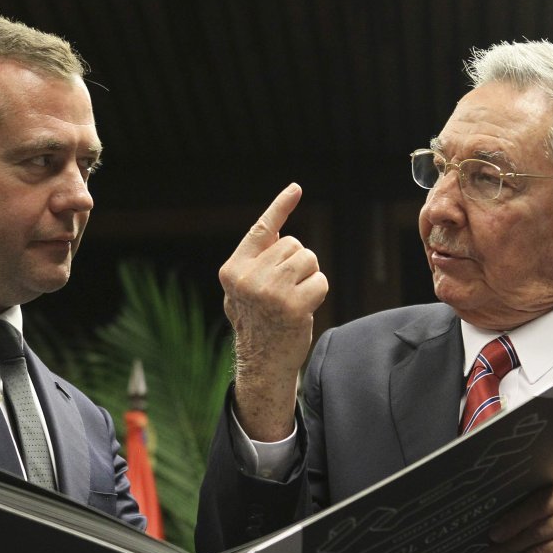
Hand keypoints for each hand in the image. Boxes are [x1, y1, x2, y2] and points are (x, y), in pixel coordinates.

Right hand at [220, 183, 327, 440]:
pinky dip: (318, 294)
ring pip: (308, 259)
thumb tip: (277, 227)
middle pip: (293, 245)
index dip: (280, 207)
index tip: (296, 188)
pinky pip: (320, 281)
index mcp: (232, 271)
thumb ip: (257, 260)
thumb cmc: (258, 323)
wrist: (262, 364)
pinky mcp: (292, 306)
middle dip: (297, 264)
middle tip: (285, 292)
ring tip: (294, 300)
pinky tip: (304, 311)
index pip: (260, 230)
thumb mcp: (245, 289)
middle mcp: (247, 278)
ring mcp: (269, 292)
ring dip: (309, 277)